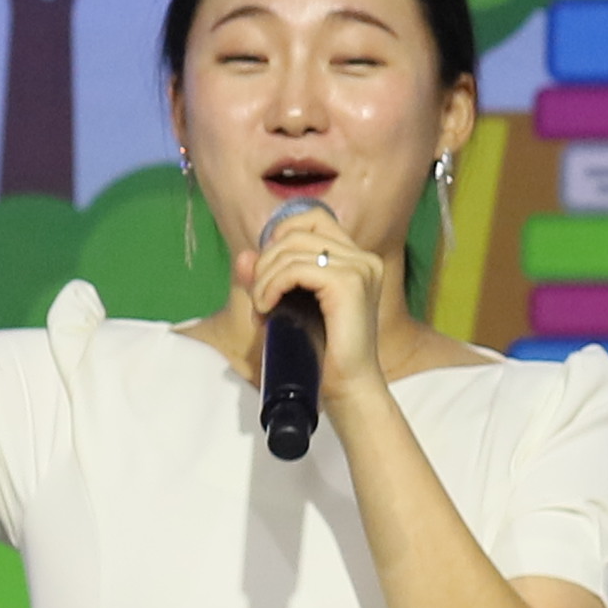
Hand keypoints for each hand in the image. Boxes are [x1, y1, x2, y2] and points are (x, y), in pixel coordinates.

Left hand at [230, 191, 400, 417]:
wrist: (348, 389)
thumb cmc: (322, 353)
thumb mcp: (289, 307)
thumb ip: (267, 277)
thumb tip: (243, 255)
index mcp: (357, 260)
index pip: (313, 218)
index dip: (281, 234)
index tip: (268, 270)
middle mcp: (363, 259)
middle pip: (297, 230)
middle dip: (267, 259)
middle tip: (260, 296)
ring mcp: (360, 269)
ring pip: (292, 249)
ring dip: (265, 276)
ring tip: (262, 306)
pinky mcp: (350, 284)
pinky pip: (295, 269)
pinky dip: (272, 285)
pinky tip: (267, 308)